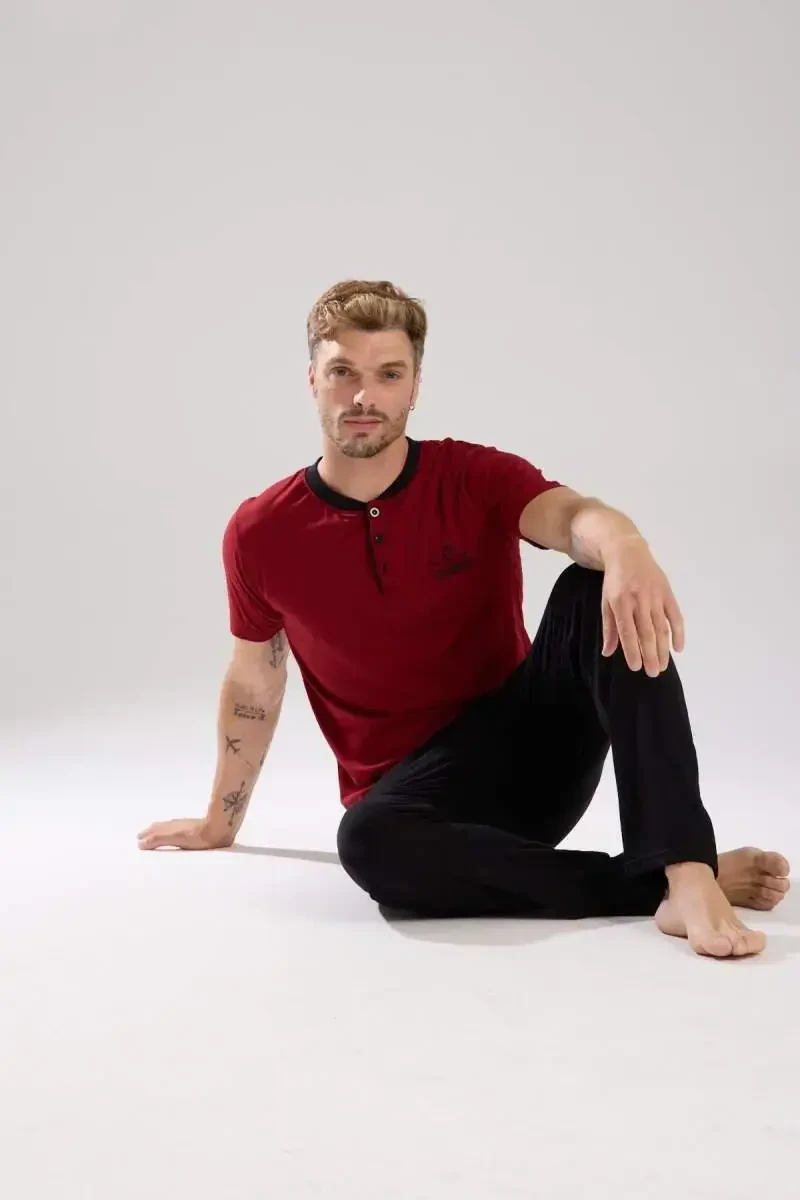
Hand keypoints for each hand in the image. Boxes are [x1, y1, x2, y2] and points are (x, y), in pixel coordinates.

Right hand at [137, 817, 233, 850]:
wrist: (219, 829)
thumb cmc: (198, 836)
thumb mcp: (175, 838)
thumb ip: (158, 840)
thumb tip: (140, 843)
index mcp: (169, 828)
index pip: (154, 831)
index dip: (146, 836)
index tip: (139, 840)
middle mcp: (176, 825)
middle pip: (160, 828)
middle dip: (151, 833)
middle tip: (143, 837)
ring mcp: (185, 826)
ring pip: (169, 828)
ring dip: (160, 832)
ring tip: (157, 837)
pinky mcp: (195, 829)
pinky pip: (178, 830)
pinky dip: (170, 833)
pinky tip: (177, 837)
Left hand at [600, 536, 684, 675]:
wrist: (628, 552)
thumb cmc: (614, 581)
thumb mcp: (606, 602)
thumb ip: (609, 628)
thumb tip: (608, 652)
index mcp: (621, 602)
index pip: (628, 631)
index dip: (633, 650)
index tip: (636, 667)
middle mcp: (639, 600)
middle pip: (647, 633)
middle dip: (650, 655)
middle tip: (652, 673)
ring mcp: (656, 596)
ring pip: (662, 627)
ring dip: (664, 649)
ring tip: (663, 666)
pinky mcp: (667, 593)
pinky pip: (676, 615)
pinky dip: (679, 632)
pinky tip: (678, 648)